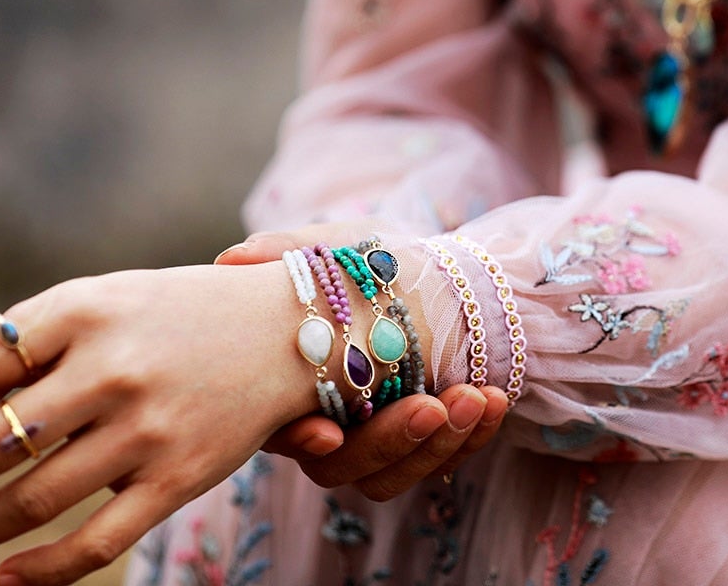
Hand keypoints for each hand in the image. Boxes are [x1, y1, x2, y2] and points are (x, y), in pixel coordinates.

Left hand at [0, 263, 311, 585]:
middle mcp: (113, 368)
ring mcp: (147, 427)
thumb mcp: (113, 297)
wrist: (290, 327)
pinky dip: (40, 572)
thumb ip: (41, 337)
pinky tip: (8, 577)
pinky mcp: (178, 476)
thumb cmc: (188, 309)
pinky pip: (95, 542)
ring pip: (32, 499)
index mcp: (87, 309)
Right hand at [216, 231, 507, 499]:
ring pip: (389, 475)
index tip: (327, 432)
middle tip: (432, 406)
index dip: (296, 438)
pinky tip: (495, 399)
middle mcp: (329, 421)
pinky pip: (440, 462)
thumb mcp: (337, 250)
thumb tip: (232, 258)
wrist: (437, 279)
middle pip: (340, 464)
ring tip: (477, 397)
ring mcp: (374, 437)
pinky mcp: (420, 443)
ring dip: (437, 444)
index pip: (280, 429)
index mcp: (296, 384)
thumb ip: (288, 252)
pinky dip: (470, 438)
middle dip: (388, 440)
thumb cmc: (375, 265)